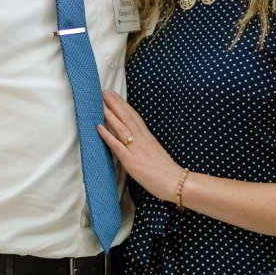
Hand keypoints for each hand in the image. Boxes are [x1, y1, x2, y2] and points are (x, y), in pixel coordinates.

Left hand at [97, 90, 186, 204]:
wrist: (176, 183)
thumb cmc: (166, 170)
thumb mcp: (155, 150)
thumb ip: (145, 142)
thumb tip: (135, 137)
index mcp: (147, 137)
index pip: (134, 116)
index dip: (123, 104)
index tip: (114, 94)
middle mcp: (142, 139)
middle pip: (127, 117)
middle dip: (114, 103)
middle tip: (104, 91)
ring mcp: (136, 150)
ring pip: (121, 128)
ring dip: (109, 115)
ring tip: (100, 104)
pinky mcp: (132, 162)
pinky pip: (118, 147)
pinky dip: (108, 136)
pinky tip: (99, 128)